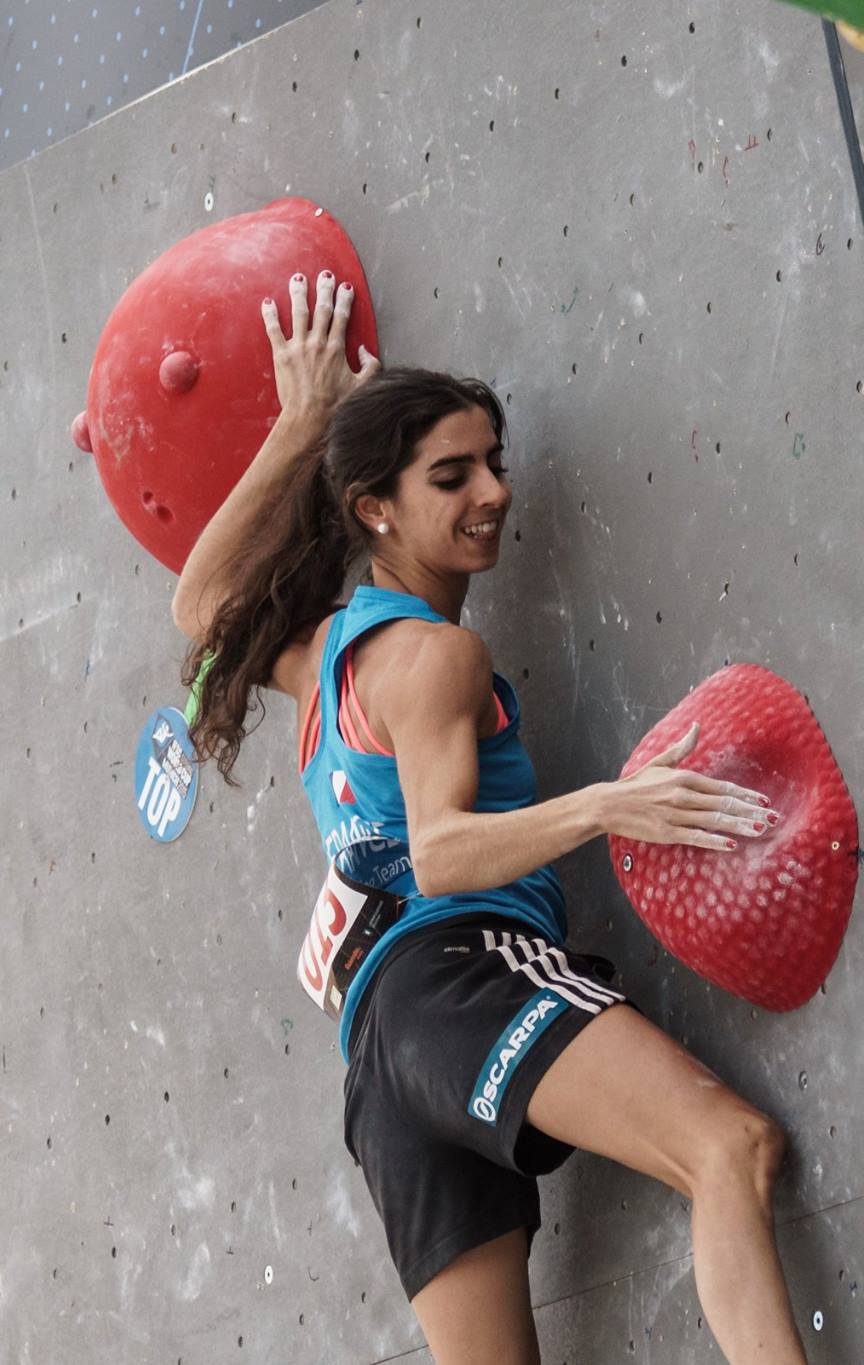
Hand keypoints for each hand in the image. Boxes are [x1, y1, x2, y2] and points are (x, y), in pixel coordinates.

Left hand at [260, 270, 380, 414]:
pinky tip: (268, 302)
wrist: (309, 417)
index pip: (342, 317)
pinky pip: (274, 330)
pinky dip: (270, 315)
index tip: (345, 287)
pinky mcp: (281, 355)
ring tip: (298, 279)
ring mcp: (298, 347)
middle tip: (324, 274)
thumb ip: (370, 366)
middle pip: (322, 309)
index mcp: (337, 348)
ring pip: (299, 313)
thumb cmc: (335, 406)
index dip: (344, 300)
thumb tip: (366, 350)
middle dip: (324, 289)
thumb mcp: (362, 386)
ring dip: (298, 294)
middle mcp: (318, 342)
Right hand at [599, 721, 781, 851]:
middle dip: (751, 811)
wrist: (608, 804)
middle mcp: (682, 795)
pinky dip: (714, 840)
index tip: (764, 801)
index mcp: (683, 778)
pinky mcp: (667, 832)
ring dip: (740, 825)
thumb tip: (697, 726)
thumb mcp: (659, 762)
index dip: (745, 795)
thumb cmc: (635, 785)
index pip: (722, 787)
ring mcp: (675, 814)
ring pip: (714, 820)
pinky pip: (696, 836)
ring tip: (761, 830)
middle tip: (774, 817)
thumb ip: (682, 747)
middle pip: (724, 804)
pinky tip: (731, 845)